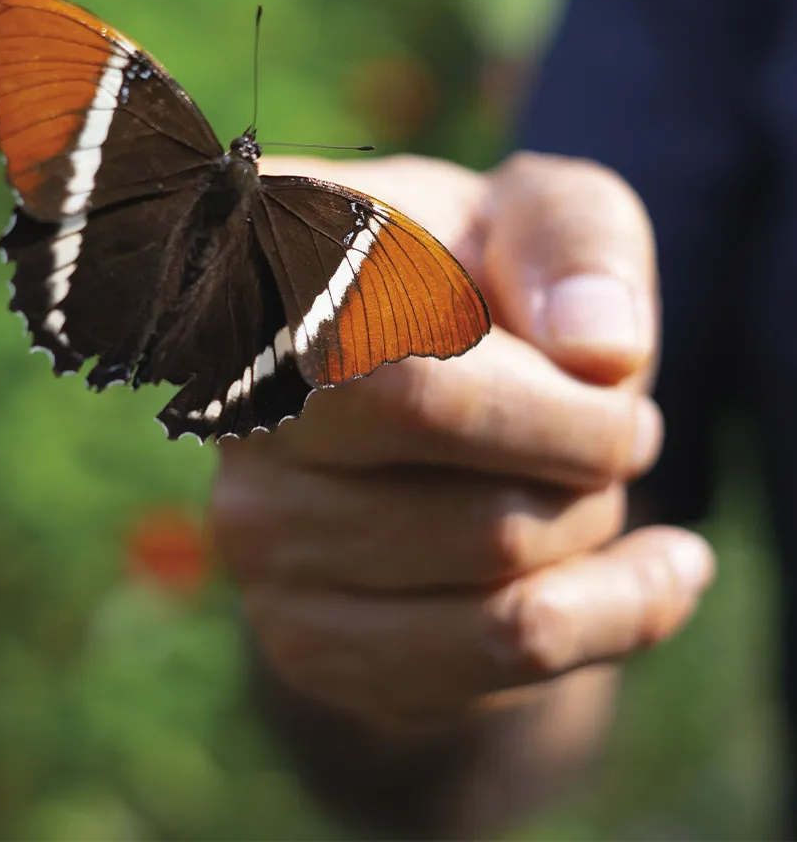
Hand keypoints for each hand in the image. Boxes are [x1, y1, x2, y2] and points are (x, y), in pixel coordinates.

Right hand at [211, 152, 714, 732]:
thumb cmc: (481, 291)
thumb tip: (599, 352)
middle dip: (589, 460)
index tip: (612, 379)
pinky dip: (609, 619)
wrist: (421, 409)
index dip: (547, 405)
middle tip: (610, 426)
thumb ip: (573, 242)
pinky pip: (490, 662)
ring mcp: (259, 538)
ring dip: (594, 528)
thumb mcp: (540, 220)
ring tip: (589, 482)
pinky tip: (645, 576)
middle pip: (469, 489)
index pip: (405, 378)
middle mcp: (236, 416)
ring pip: (497, 578)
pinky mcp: (306, 639)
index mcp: (281, 286)